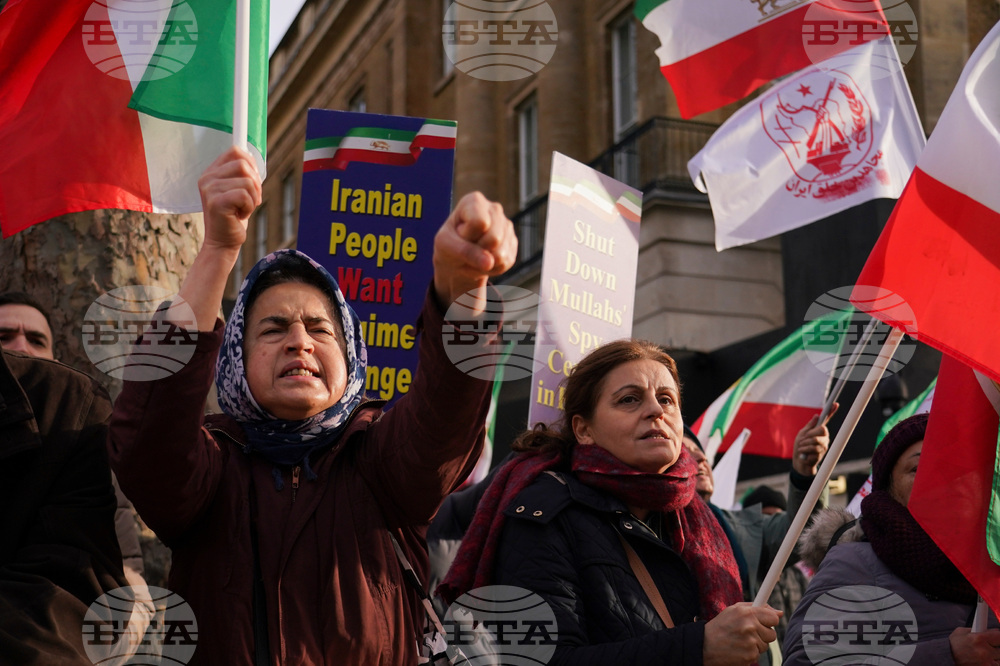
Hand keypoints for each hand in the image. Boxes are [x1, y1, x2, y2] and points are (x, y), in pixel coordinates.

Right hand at [197, 146, 261, 251]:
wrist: (222, 242)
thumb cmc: (233, 217)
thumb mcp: (237, 191)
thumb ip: (241, 174)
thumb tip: (252, 157)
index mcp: (211, 172)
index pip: (235, 151)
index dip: (251, 162)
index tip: (253, 179)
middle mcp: (207, 178)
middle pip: (243, 163)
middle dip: (255, 182)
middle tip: (251, 199)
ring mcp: (210, 190)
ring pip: (247, 181)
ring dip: (253, 198)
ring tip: (244, 209)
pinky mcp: (216, 202)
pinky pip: (245, 195)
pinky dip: (249, 207)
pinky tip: (240, 215)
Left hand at [432, 192, 516, 315]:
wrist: (456, 257)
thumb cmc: (448, 245)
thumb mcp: (446, 245)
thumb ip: (464, 251)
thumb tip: (489, 263)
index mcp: (474, 201)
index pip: (479, 223)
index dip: (467, 235)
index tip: (459, 233)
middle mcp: (494, 209)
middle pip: (494, 239)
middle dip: (477, 251)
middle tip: (466, 247)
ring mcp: (506, 225)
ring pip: (500, 255)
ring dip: (482, 264)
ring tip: (472, 257)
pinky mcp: (513, 243)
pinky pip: (505, 263)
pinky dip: (490, 269)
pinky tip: (482, 261)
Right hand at [703, 602, 780, 665]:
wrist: (705, 646)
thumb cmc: (720, 627)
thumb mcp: (734, 611)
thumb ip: (755, 608)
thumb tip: (778, 612)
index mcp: (746, 613)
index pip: (773, 617)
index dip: (770, 620)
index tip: (767, 622)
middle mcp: (750, 626)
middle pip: (772, 633)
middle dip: (763, 634)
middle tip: (749, 633)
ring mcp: (750, 642)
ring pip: (766, 645)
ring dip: (756, 644)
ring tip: (741, 641)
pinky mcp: (750, 656)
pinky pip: (758, 654)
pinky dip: (750, 653)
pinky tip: (739, 649)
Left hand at [792, 403, 836, 475]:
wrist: (799, 462)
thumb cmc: (800, 446)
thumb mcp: (802, 434)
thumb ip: (809, 426)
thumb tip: (817, 415)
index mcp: (819, 430)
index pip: (826, 419)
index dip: (831, 411)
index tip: (836, 403)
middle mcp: (824, 436)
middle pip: (822, 429)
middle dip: (809, 434)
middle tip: (802, 440)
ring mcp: (824, 445)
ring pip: (815, 440)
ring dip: (805, 444)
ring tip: (801, 448)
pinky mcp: (823, 453)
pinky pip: (813, 449)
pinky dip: (805, 451)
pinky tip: (804, 454)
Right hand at [950, 627, 999, 664]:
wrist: (946, 658)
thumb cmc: (953, 645)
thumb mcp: (962, 632)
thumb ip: (977, 630)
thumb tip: (988, 629)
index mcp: (979, 638)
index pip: (999, 636)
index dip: (998, 637)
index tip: (996, 638)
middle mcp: (984, 651)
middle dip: (995, 647)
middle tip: (987, 647)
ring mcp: (986, 662)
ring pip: (999, 658)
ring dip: (993, 657)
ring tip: (982, 655)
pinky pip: (995, 664)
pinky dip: (990, 663)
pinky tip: (982, 661)